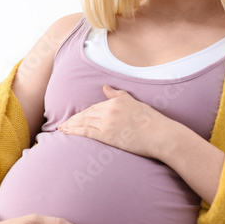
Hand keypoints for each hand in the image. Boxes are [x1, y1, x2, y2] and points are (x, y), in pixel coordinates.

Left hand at [56, 85, 172, 159]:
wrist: (162, 135)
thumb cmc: (153, 122)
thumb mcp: (135, 103)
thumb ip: (118, 95)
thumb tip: (105, 88)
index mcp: (117, 101)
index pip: (95, 107)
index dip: (83, 112)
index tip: (75, 116)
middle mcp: (110, 110)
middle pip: (87, 114)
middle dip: (74, 118)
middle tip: (63, 122)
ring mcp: (108, 122)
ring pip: (84, 122)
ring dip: (71, 125)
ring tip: (62, 128)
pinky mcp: (107, 135)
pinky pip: (86, 132)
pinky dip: (74, 131)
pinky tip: (66, 132)